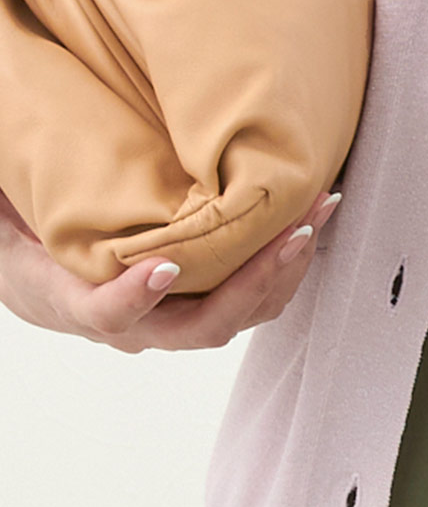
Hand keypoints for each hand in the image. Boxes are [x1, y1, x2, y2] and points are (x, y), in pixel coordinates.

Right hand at [0, 188, 342, 353]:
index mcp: (79, 305)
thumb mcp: (9, 227)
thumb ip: (11, 207)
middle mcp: (138, 326)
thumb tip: (4, 180)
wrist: (45, 277)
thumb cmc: (28, 244)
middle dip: (254, 280)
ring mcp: (176, 321)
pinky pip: (258, 298)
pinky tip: (313, 216)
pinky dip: (289, 261)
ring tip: (318, 213)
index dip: (134, 299)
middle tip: (290, 234)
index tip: (162, 268)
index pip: (107, 316)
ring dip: (286, 267)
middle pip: (203, 325)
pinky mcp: (208, 305)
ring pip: (242, 315)